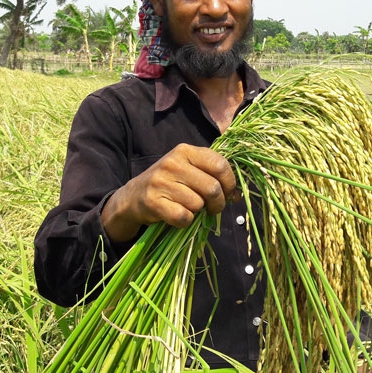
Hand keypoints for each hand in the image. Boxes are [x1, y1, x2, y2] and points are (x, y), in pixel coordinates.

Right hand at [101, 143, 239, 241]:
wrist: (133, 197)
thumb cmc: (169, 184)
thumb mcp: (189, 171)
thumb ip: (212, 176)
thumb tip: (238, 195)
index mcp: (185, 151)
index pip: (220, 164)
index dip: (230, 183)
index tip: (229, 193)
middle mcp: (173, 162)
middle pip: (212, 188)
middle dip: (218, 204)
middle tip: (212, 208)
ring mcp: (161, 181)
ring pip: (198, 204)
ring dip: (197, 212)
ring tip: (188, 208)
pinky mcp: (153, 201)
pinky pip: (183, 217)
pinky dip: (185, 221)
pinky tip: (177, 215)